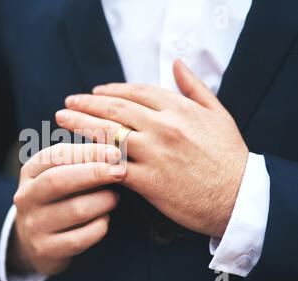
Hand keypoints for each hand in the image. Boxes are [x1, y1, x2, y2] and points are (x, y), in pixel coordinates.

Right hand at [10, 143, 125, 275]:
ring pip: (75, 210)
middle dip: (94, 173)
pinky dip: (99, 227)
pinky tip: (104, 220)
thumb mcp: (59, 175)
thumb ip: (81, 162)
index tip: (115, 153)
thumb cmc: (57, 200)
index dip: (88, 152)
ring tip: (114, 198)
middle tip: (120, 172)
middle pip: (59, 180)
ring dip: (103, 201)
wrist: (33, 242)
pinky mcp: (45, 249)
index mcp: (30, 171)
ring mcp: (33, 225)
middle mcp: (26, 197)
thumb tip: (115, 153)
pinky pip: (79, 238)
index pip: (56, 155)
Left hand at [56, 60, 248, 237]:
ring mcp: (154, 154)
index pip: (136, 92)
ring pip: (109, 134)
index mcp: (179, 109)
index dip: (110, 90)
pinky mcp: (148, 181)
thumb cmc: (229, 157)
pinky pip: (112, 167)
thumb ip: (194, 87)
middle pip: (115, 109)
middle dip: (87, 104)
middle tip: (68, 102)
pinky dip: (93, 160)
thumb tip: (177, 63)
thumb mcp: (218, 114)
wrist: (238, 198)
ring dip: (81, 125)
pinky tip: (76, 155)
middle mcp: (163, 127)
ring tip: (62, 119)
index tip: (93, 92)